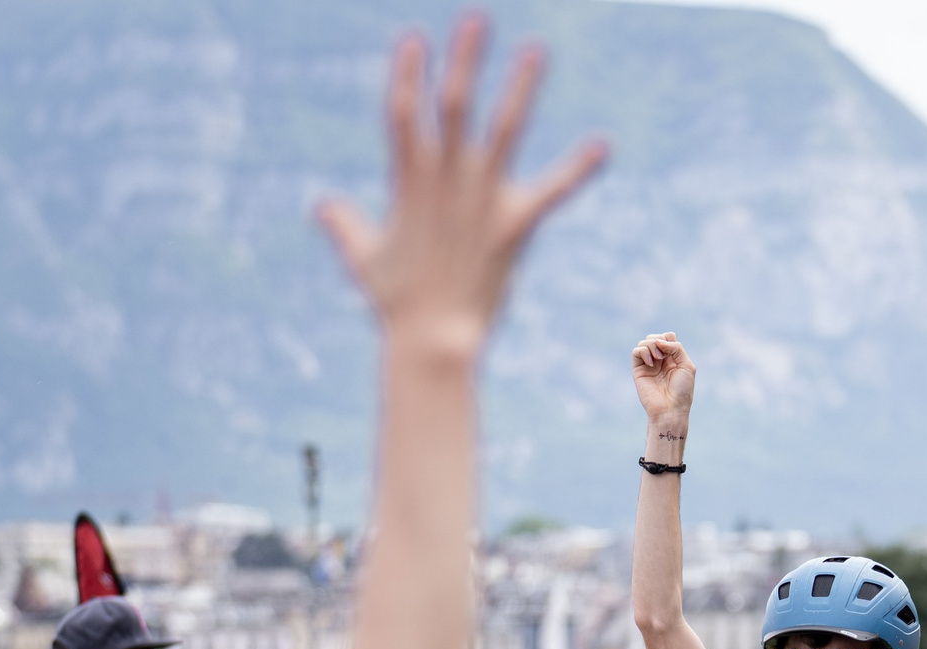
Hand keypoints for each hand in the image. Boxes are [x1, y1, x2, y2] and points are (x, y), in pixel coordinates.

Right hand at [315, 17, 606, 355]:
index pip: (403, 111)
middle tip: (478, 17)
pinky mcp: (514, 224)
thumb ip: (343, 224)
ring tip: (537, 49)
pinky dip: (578, 167)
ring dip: (520, 87)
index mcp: (408, 180)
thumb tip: (322, 206)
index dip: (408, 74)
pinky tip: (604, 143)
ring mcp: (481, 198)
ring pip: (502, 128)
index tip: (415, 38)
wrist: (431, 339)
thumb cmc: (395, 302)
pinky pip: (553, 190)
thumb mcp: (361, 256)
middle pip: (454, 104)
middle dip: (465, 59)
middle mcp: (445, 178)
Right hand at [632, 333, 695, 434]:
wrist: (670, 409)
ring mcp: (649, 364)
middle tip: (663, 355)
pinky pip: (636, 351)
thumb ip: (676, 348)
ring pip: (644, 342)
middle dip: (659, 340)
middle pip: (655, 337)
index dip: (668, 338)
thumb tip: (658, 340)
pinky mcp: (638, 370)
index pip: (667, 337)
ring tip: (657, 359)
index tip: (672, 351)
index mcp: (673, 359)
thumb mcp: (686, 366)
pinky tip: (651, 363)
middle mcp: (660, 360)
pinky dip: (643, 352)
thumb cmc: (682, 391)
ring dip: (651, 345)